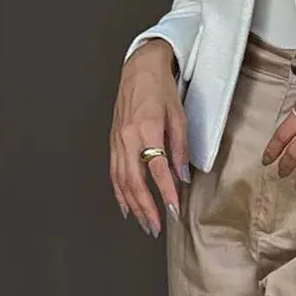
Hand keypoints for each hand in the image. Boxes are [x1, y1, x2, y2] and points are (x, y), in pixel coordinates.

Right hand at [109, 39, 190, 237]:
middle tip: (155, 227)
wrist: (139, 69)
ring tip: (143, 223)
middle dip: (145, 208)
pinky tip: (126, 205)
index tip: (173, 210)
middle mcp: (128, 137)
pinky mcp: (112, 141)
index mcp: (147, 129)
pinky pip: (114, 172)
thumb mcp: (179, 116)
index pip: (157, 169)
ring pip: (121, 180)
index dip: (166, 192)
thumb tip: (182, 176)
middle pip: (135, 181)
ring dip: (132, 205)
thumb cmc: (161, 88)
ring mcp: (117, 140)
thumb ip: (180, 148)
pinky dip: (119, 191)